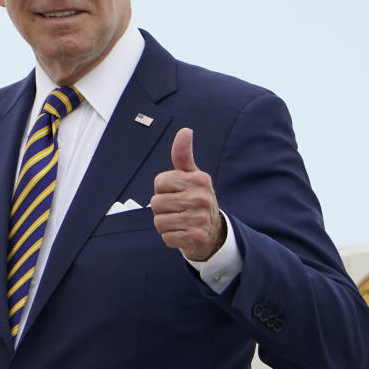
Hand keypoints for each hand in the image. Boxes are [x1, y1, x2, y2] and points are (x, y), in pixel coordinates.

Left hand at [152, 128, 224, 260]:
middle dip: (162, 208)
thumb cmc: (196, 198)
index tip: (176, 192)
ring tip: (180, 221)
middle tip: (178, 209)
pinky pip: (166, 237)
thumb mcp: (192, 175)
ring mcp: (199, 218)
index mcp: (199, 179)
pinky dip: (170, 237)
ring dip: (165, 224)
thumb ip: (183, 154)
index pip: (160, 182)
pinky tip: (182, 233)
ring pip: (159, 221)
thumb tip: (185, 130)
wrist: (212, 232)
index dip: (163, 189)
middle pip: (156, 203)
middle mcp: (202, 198)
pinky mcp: (195, 237)